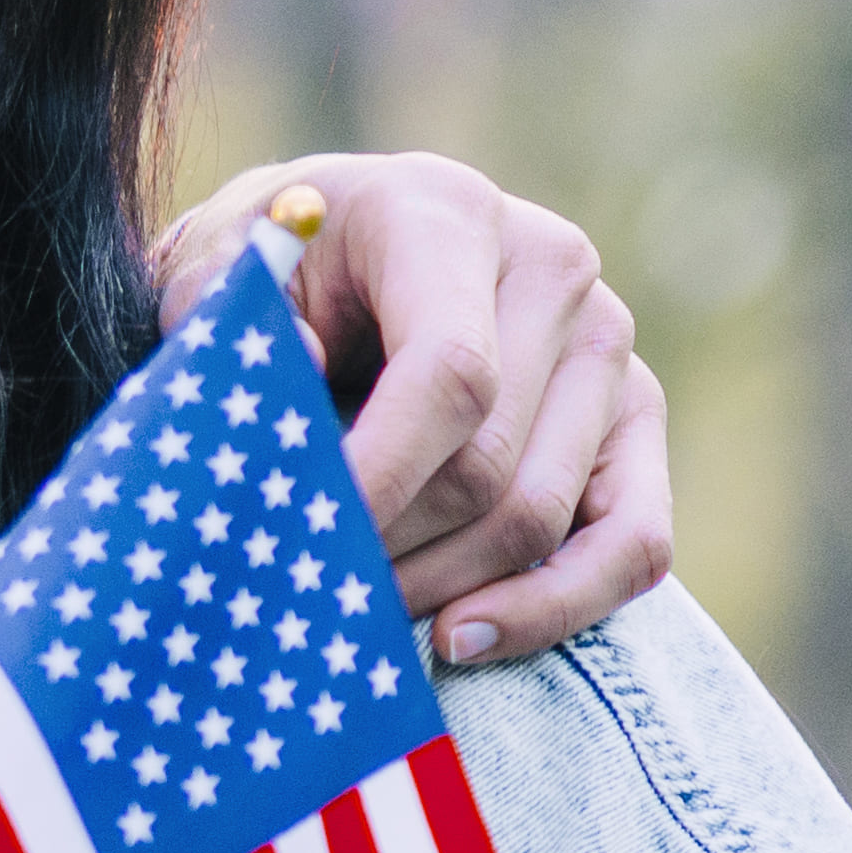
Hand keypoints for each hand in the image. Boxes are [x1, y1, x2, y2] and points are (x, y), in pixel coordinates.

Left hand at [157, 152, 674, 671]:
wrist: (337, 250)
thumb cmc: (269, 272)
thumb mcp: (216, 267)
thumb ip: (229, 313)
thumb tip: (299, 368)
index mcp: (446, 216)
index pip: (449, 374)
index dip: (378, 477)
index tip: (300, 545)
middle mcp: (552, 267)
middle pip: (485, 464)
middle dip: (384, 547)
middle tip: (300, 591)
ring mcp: (607, 344)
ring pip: (538, 516)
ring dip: (438, 586)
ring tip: (350, 617)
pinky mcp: (635, 419)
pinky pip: (632, 543)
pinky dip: (550, 608)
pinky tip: (460, 637)